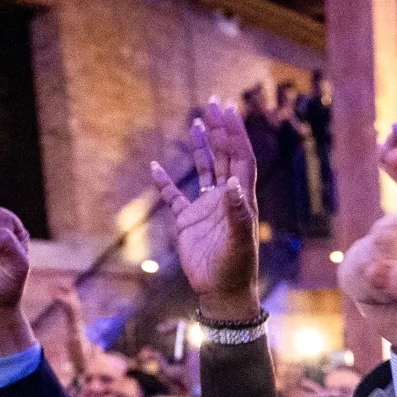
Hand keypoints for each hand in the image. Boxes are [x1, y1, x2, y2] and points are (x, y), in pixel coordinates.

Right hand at [150, 98, 258, 321]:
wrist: (221, 292)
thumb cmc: (235, 268)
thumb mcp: (239, 241)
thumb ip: (236, 212)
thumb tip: (230, 183)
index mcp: (240, 198)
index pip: (240, 158)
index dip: (235, 134)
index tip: (227, 111)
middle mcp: (225, 198)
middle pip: (224, 156)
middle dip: (220, 131)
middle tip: (213, 104)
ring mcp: (206, 208)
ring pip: (204, 170)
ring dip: (200, 147)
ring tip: (196, 123)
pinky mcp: (187, 221)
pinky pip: (174, 196)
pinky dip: (165, 182)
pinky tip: (156, 167)